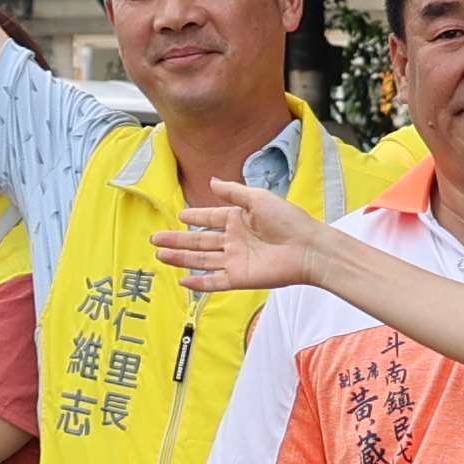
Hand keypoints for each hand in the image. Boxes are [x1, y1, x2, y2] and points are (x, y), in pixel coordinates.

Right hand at [152, 176, 332, 294]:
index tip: (180, 216)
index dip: (195, 216)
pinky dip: (199, 283)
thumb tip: (211, 180)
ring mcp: (235, 260)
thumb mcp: (259, 199)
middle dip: (177, 239)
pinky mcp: (240, 278)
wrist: (307, 248)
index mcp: (239, 219)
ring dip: (181, 257)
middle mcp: (234, 240)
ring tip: (160, 254)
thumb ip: (234, 192)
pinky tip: (183, 280)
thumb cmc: (288, 220)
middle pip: (200, 240)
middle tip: (155, 238)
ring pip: (201, 260)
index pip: (210, 217)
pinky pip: (214, 282)